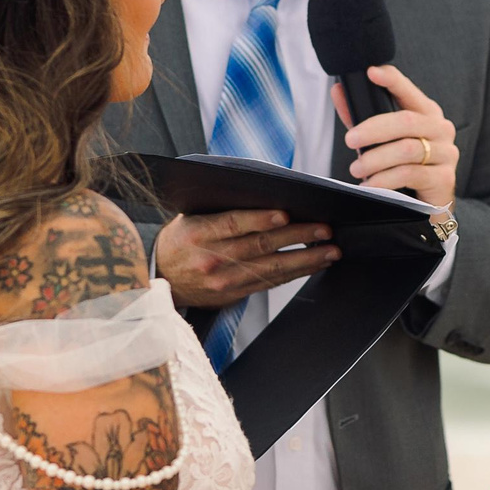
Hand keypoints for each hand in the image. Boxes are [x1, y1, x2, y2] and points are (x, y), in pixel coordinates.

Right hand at [155, 209, 337, 309]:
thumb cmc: (180, 239)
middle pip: (260, 246)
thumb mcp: (190, 217)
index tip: (287, 214)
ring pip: (270, 269)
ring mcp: (223, 280)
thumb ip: (221, 209)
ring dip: (305, 260)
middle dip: (297, 238)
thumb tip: (265, 195)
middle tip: (325, 229)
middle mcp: (211, 259)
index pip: (233, 224)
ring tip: (330, 251)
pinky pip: (268, 283)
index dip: (261, 219)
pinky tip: (313, 265)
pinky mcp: (232, 295)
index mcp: (197, 233)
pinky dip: (294, 273)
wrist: (158, 278)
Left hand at [334, 65, 457, 206]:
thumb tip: (338, 91)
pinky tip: (371, 184)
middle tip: (351, 140)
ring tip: (357, 168)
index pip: (408, 90)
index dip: (392, 80)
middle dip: (373, 130)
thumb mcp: (383, 141)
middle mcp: (440, 129)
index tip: (371, 72)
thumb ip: (362, 117)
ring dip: (376, 159)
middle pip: (405, 121)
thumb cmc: (405, 166)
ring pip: (406, 149)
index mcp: (426, 113)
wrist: (429, 203)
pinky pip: (410, 174)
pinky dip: (385, 179)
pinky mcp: (444, 177)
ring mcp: (446, 153)